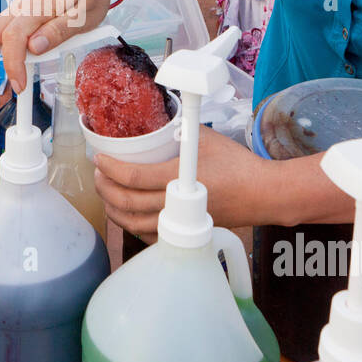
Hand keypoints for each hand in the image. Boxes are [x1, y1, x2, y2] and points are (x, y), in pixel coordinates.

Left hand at [93, 126, 260, 238]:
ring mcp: (181, 223)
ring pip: (134, 225)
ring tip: (107, 194)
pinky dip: (133, 227)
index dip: (111, 169)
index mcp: (179, 179)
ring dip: (114, 210)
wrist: (263, 194)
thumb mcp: (207, 139)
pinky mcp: (186, 233)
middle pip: (127, 203)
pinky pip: (151, 237)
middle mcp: (176, 204)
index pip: (133, 177)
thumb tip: (159, 124)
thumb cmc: (238, 165)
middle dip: (105, 188)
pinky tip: (128, 215)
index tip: (100, 159)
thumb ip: (180, 132)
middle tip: (98, 175)